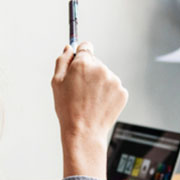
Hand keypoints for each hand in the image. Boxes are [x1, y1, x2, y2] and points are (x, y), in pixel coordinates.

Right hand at [52, 42, 127, 178]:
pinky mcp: (122, 92)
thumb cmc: (67, 109)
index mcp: (83, 63)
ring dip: (99, 84)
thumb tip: (68, 48)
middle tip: (80, 90)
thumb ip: (62, 61)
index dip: (81, 54)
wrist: (84, 132)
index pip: (86, 47)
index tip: (79, 61)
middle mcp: (101, 68)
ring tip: (89, 100)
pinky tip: (99, 105)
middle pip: (95, 63)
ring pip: (105, 76)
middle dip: (89, 72)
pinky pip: (114, 88)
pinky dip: (108, 94)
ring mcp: (114, 80)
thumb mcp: (56, 83)